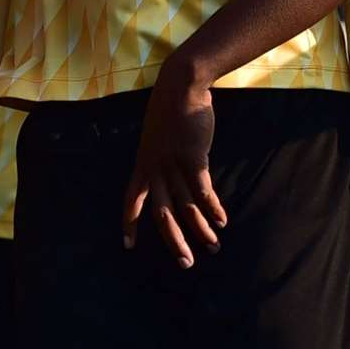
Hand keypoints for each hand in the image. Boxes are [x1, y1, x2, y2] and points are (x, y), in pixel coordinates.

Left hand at [121, 59, 226, 267]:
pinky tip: (222, 221)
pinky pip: (203, 190)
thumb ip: (162, 159)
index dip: (129, 222)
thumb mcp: (158, 137)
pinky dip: (213, 207)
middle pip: (162, 214)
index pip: (130, 199)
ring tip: (213, 246)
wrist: (181, 86)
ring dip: (201, 228)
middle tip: (185, 263)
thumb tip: (173, 177)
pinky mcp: (193, 157)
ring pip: (186, 205)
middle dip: (174, 241)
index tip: (127, 245)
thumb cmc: (171, 109)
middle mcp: (155, 168)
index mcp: (143, 163)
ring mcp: (173, 164)